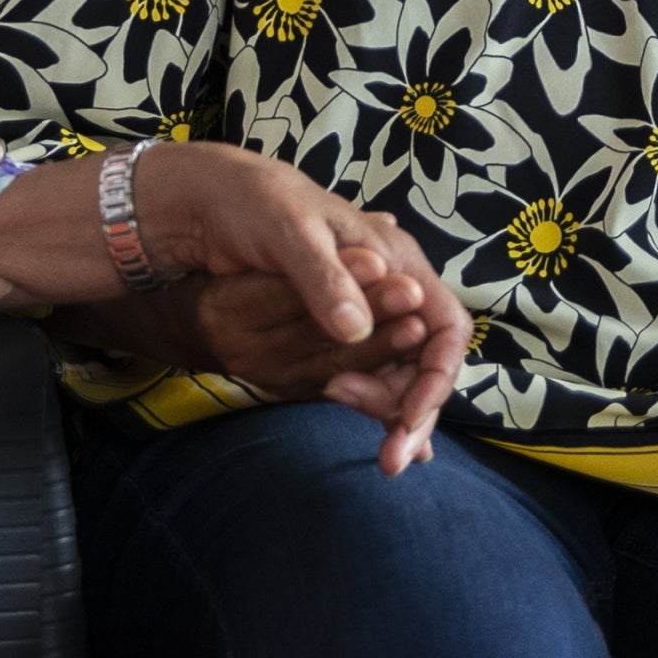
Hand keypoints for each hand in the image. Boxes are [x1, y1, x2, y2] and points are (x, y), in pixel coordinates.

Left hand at [134, 145, 469, 472]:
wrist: (211, 200)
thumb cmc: (257, 203)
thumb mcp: (289, 233)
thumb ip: (324, 279)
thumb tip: (356, 330)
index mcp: (395, 259)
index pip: (446, 326)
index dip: (437, 375)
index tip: (410, 418)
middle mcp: (390, 287)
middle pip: (427, 360)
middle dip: (416, 411)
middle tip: (392, 457)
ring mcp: (365, 310)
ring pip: (401, 373)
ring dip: (395, 414)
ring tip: (385, 455)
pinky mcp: (336, 327)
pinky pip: (370, 374)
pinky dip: (376, 406)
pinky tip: (381, 441)